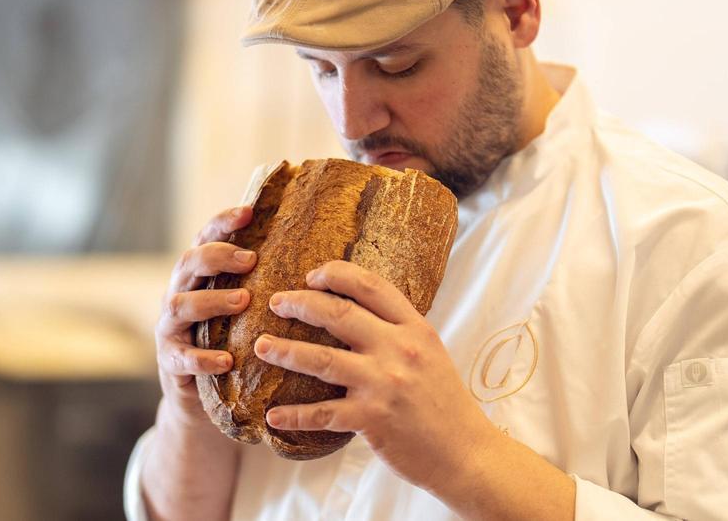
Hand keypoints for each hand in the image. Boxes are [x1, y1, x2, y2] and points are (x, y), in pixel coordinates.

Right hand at [155, 205, 258, 423]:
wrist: (199, 401)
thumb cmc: (230, 343)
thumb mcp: (243, 310)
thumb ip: (261, 282)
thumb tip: (316, 255)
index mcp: (197, 276)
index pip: (204, 238)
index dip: (222, 223)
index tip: (248, 212)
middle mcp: (178, 294)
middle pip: (187, 264)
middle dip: (217, 257)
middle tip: (250, 259)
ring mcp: (170, 328)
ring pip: (180, 306)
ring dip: (211, 301)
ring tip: (243, 301)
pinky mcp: (170, 363)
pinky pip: (181, 358)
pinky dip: (203, 358)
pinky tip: (227, 361)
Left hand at [251, 260, 496, 491]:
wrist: (466, 452)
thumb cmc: (445, 402)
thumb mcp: (431, 353)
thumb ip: (398, 332)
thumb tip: (358, 311)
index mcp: (415, 328)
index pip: (371, 286)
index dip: (336, 274)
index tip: (311, 275)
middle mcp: (399, 349)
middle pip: (338, 313)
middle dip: (300, 303)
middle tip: (276, 302)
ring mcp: (384, 384)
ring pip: (321, 359)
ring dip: (285, 351)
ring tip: (261, 346)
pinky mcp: (371, 419)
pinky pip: (322, 413)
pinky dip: (293, 415)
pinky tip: (274, 415)